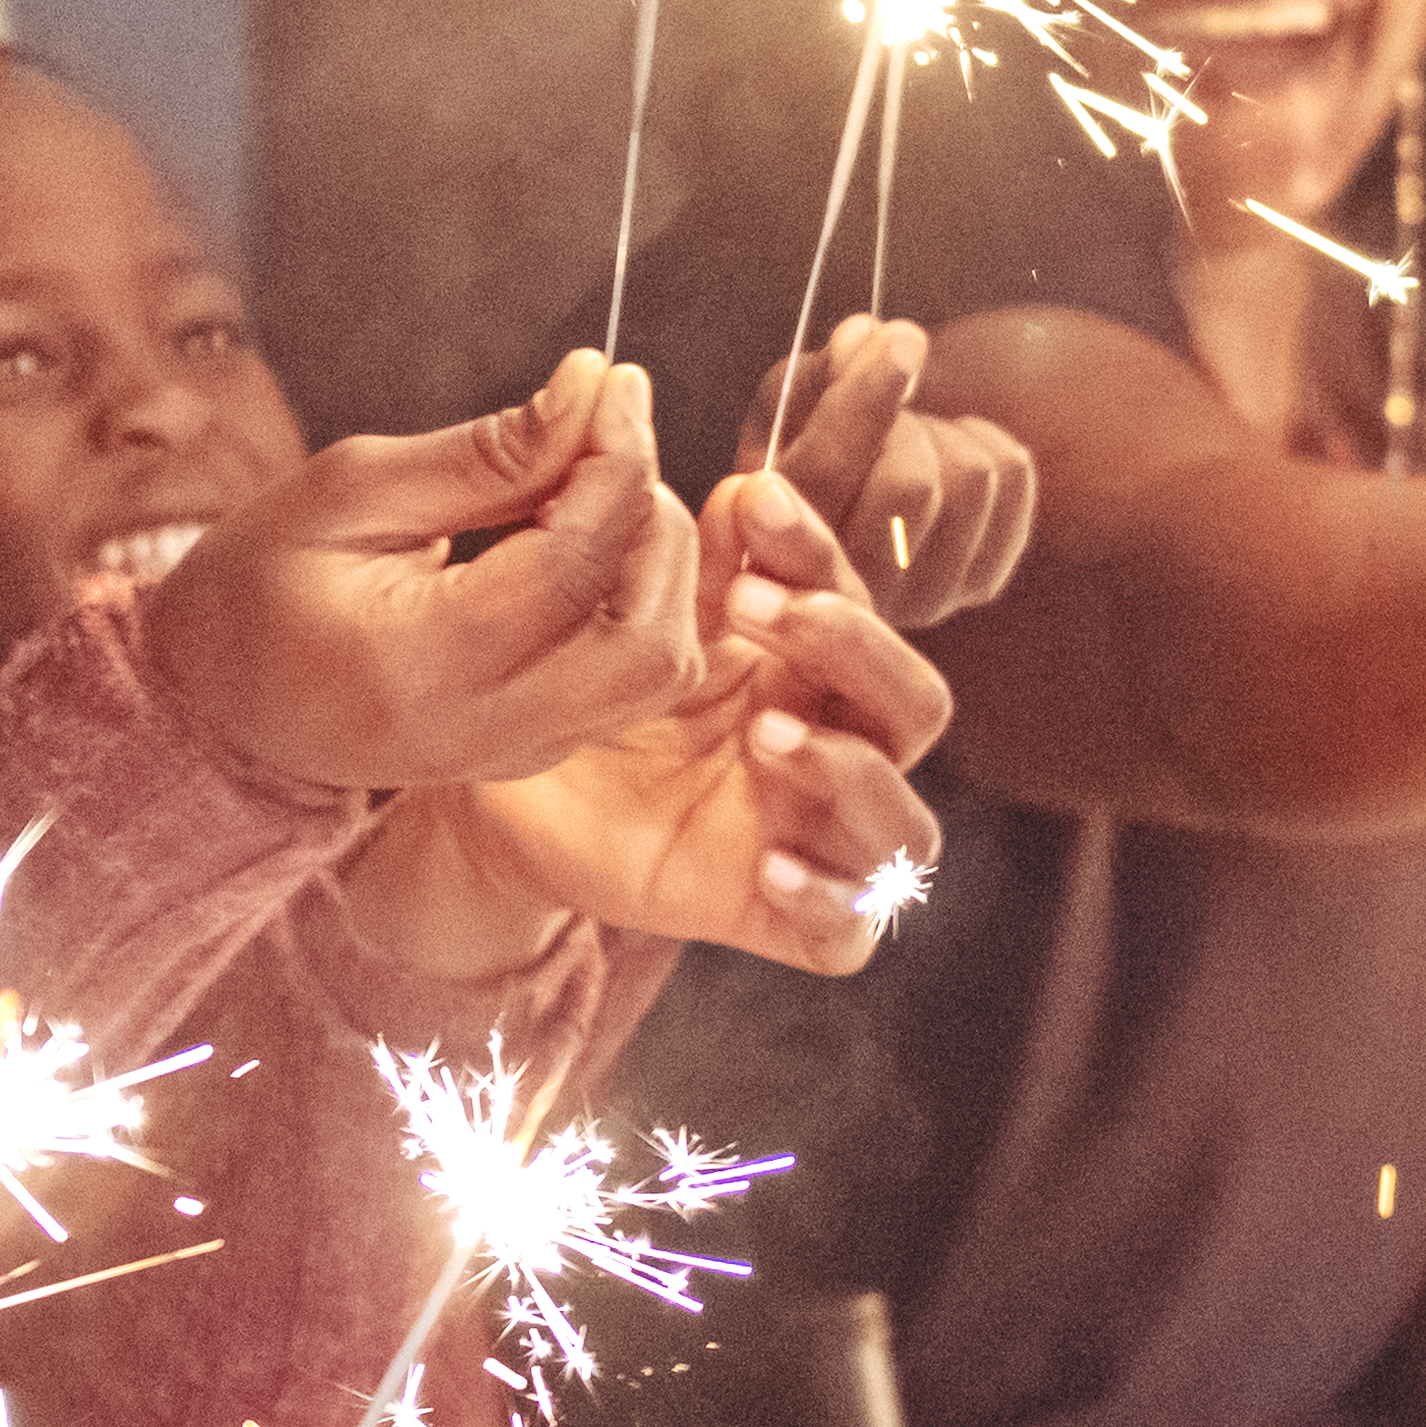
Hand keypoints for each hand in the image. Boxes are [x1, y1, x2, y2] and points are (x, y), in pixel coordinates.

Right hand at [141, 353, 710, 800]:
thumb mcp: (347, 491)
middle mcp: (485, 729)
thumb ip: (482, 454)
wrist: (217, 704)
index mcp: (422, 665)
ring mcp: (517, 754)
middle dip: (654, 525)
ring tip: (592, 489)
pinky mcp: (536, 751)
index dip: (615, 460)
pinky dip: (640, 600)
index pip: (572, 566)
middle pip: (648, 642)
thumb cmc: (259, 585)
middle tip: (609, 442)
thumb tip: (592, 389)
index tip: (614, 383)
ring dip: (658, 566)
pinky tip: (584, 539)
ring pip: (659, 670)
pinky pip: (632, 682)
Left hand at [445, 465, 955, 970]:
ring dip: (852, 771)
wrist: (509, 811)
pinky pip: (849, 935)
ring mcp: (816, 843)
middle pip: (916, 707)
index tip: (751, 503)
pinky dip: (828, 899)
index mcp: (809, 678)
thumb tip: (751, 492)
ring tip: (766, 735)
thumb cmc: (587, 712)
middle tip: (755, 608)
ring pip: (908, 829)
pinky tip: (772, 864)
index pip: (860, 611)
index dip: (821, 556)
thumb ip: (698, 569)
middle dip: (852, 648)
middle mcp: (833, 755)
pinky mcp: (783, 921)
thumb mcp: (636, 632)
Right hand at [750, 316, 1043, 630]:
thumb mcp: (789, 399)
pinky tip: (946, 457)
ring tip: (908, 441)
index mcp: (774, 543)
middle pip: (911, 484)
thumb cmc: (812, 439)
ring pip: (971, 478)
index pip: (826, 473)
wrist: (863, 483)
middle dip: (905, 422)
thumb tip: (864, 338)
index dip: (865, 400)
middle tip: (889, 409)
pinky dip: (984, 439)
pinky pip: (1012, 477)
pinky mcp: (979, 583)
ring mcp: (918, 598)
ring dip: (941, 433)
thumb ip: (819, 371)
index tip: (900, 337)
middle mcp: (846, 590)